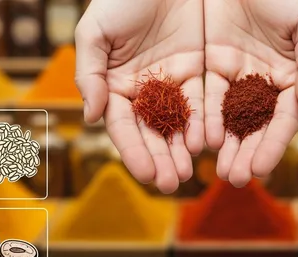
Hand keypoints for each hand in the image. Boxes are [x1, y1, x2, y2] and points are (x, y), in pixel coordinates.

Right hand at [74, 0, 204, 193]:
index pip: (124, 127)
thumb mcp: (96, 32)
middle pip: (152, 133)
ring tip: (188, 173)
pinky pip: (202, 103)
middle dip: (160, 159)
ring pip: (178, 125)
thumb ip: (90, 74)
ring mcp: (172, 82)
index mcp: (116, 85)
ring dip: (181, 151)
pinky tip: (207, 144)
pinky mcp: (198, 70)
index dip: (133, 151)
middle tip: (171, 183)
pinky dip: (203, 124)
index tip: (145, 174)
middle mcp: (144, 90)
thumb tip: (92, 118)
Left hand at [204, 0, 297, 186]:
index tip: (261, 169)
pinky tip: (200, 142)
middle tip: (236, 178)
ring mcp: (236, 77)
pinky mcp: (210, 67)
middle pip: (255, 127)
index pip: (282, 120)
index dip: (272, 145)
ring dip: (225, 147)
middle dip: (246, 154)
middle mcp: (263, 84)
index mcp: (291, 77)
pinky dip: (204, 121)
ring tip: (219, 172)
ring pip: (229, 120)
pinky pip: (206, 98)